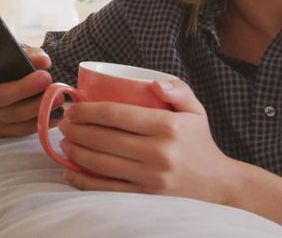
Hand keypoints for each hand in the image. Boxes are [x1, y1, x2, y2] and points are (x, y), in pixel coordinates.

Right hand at [0, 46, 60, 137]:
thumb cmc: (5, 74)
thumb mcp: (12, 61)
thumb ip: (27, 56)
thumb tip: (43, 61)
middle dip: (23, 88)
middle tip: (45, 78)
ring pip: (11, 115)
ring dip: (36, 106)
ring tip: (58, 98)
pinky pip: (20, 130)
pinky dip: (40, 122)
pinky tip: (56, 115)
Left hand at [57, 79, 241, 204]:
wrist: (218, 184)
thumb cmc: (199, 142)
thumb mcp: (196, 110)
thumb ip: (178, 90)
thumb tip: (154, 83)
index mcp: (168, 127)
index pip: (118, 115)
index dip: (89, 111)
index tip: (74, 108)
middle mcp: (159, 153)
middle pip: (105, 139)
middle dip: (77, 130)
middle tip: (63, 124)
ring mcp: (151, 179)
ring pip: (102, 164)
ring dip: (76, 152)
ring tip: (64, 142)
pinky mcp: (146, 198)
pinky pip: (107, 189)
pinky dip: (84, 181)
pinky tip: (70, 170)